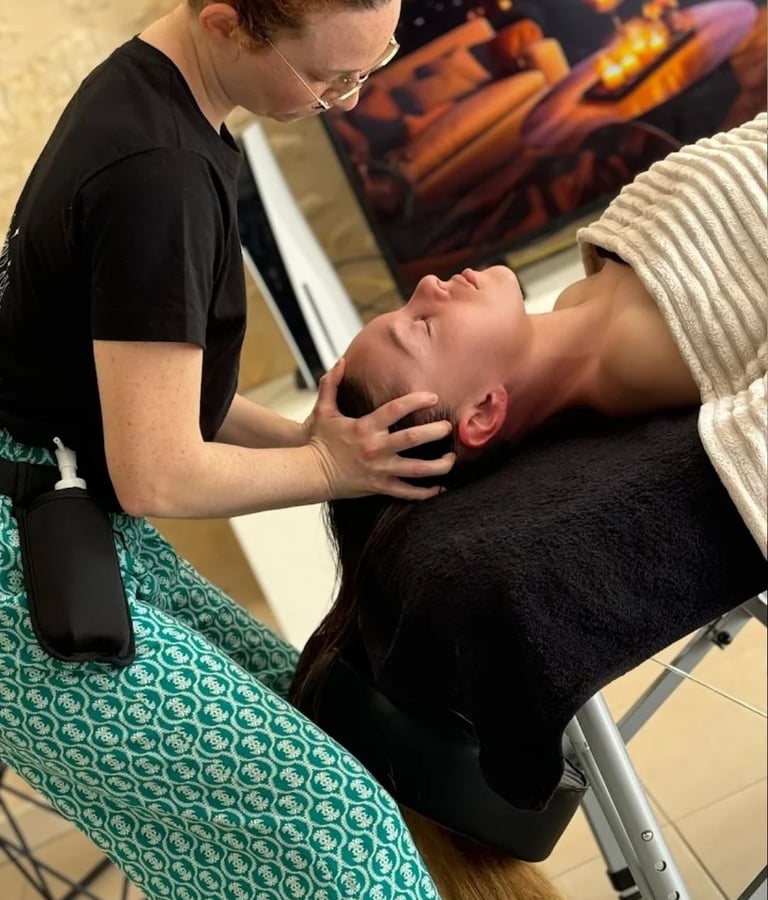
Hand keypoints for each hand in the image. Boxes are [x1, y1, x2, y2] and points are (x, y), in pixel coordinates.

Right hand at [305, 358, 455, 499]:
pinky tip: (439, 487)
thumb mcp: (323, 410)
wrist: (310, 473)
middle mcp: (376, 448)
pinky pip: (407, 492)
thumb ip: (331, 384)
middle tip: (448, 427)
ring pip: (417, 469)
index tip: (433, 397)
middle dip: (435, 432)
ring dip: (439, 465)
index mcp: (365, 427)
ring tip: (452, 458)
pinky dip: (426, 492)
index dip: (417, 401)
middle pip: (413, 438)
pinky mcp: (380, 487)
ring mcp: (380, 470)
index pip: (396, 409)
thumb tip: (341, 361)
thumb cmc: (319, 441)